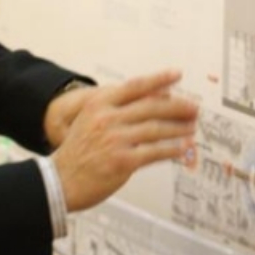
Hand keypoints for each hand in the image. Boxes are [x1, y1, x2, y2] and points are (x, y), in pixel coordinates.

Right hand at [51, 69, 197, 212]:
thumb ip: (114, 110)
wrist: (61, 180)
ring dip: (178, 128)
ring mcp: (116, 139)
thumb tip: (150, 101)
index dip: (158, 79)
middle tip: (193, 108)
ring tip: (191, 127)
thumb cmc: (77, 151)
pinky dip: (172, 150)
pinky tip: (181, 149)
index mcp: (98, 103)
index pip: (134, 86)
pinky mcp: (124, 161)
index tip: (175, 75)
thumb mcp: (89, 120)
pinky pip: (155, 152)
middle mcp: (107, 117)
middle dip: (177, 106)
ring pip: (156, 129)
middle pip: (151, 106)